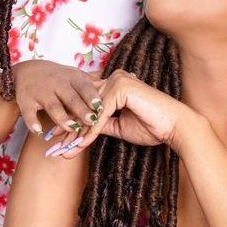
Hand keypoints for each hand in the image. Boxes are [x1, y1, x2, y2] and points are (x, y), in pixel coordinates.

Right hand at [13, 60, 104, 136]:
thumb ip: (91, 83)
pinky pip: (29, 114)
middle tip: (92, 120)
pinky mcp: (26, 102)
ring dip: (62, 118)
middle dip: (81, 109)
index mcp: (71, 78)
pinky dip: (33, 123)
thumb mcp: (73, 74)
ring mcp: (41, 93)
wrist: (26, 71)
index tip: (101, 106)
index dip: (92, 96)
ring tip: (71, 128)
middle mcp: (56, 84)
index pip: (84, 87)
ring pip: (53, 107)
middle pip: (70, 98)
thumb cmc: (56, 76)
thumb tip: (111, 87)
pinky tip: (40, 132)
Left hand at [45, 69, 199, 158]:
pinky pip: (100, 115)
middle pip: (84, 106)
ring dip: (75, 133)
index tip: (56, 137)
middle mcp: (114, 78)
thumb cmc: (153, 126)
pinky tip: (79, 145)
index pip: (86, 103)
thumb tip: (82, 133)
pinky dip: (90, 132)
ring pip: (89, 112)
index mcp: (114, 84)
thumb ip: (102, 124)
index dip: (71, 120)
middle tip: (51, 144)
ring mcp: (118, 81)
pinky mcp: (121, 89)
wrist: (175, 126)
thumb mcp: (120, 126)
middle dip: (67, 126)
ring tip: (61, 148)